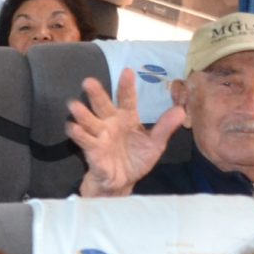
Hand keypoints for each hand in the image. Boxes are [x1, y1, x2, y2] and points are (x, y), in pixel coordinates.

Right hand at [66, 70, 184, 195]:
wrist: (122, 182)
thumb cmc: (136, 159)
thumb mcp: (155, 144)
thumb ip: (165, 127)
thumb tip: (181, 110)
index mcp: (127, 118)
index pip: (127, 100)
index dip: (127, 86)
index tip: (127, 71)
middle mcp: (111, 123)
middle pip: (103, 106)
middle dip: (96, 94)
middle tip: (88, 81)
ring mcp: (100, 136)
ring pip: (89, 121)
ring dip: (82, 114)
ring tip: (74, 105)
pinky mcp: (92, 150)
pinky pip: (85, 141)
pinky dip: (78, 134)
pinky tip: (73, 127)